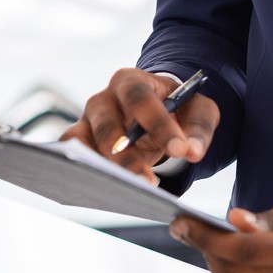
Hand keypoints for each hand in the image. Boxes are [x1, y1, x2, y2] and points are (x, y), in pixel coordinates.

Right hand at [60, 68, 219, 181]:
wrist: (156, 108)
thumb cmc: (176, 107)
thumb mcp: (197, 110)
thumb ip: (199, 128)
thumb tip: (192, 152)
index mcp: (132, 81)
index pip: (140, 98)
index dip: (158, 124)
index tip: (179, 150)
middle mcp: (104, 98)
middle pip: (108, 125)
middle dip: (127, 157)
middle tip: (149, 183)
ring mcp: (88, 121)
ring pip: (85, 144)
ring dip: (104, 169)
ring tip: (127, 191)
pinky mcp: (81, 142)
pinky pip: (74, 155)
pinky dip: (82, 170)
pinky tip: (104, 191)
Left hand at [170, 193, 272, 272]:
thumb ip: (268, 217)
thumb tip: (234, 221)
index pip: (243, 249)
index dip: (207, 236)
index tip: (183, 222)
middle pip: (234, 271)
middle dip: (204, 248)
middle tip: (188, 229)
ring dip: (214, 267)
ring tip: (208, 244)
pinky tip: (228, 265)